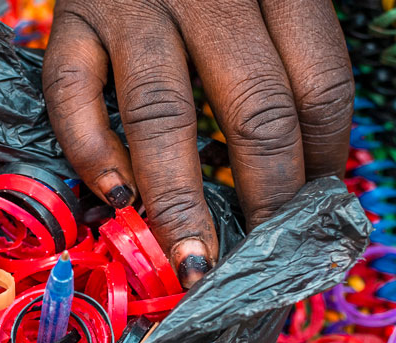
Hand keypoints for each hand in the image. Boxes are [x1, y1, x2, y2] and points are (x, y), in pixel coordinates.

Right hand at [43, 0, 352, 285]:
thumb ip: (291, 48)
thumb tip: (309, 165)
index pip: (320, 85)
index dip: (324, 159)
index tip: (316, 209)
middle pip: (255, 112)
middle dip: (265, 198)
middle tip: (264, 260)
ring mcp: (133, 2)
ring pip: (164, 117)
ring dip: (180, 204)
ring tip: (194, 264)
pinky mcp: (71, 13)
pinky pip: (73, 92)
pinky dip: (90, 150)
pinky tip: (115, 197)